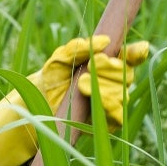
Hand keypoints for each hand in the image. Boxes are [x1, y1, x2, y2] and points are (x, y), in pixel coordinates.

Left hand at [0, 36, 148, 165]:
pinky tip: (92, 98)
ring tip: (82, 85)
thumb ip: (74, 49)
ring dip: (105, 87)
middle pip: (126, 74)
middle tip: (90, 68)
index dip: (136, 53)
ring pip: (123, 93)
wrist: (30, 114)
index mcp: (104, 66)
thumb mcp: (55, 63)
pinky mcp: (106, 125)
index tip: (136, 49)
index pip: (129, 58)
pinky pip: (117, 116)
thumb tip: (102, 40)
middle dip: (110, 69)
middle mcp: (112, 84)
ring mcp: (111, 105)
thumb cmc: (45, 83)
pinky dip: (107, 105)